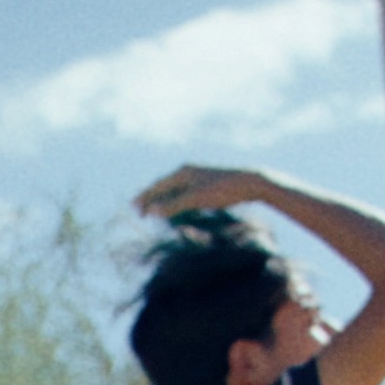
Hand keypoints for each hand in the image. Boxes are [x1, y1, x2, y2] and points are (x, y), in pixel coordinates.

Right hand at [135, 164, 273, 221]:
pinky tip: (177, 209)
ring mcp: (198, 177)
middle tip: (140, 212)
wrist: (250, 183)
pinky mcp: (207, 185)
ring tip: (154, 212)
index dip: (145, 197)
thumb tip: (152, 211)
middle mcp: (188, 172)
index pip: (157, 186)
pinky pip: (184, 193)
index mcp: (183, 172)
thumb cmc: (223, 190)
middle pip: (164, 187)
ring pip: (174, 190)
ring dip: (163, 201)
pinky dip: (176, 202)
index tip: (134, 209)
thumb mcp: (195, 199)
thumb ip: (173, 205)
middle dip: (152, 199)